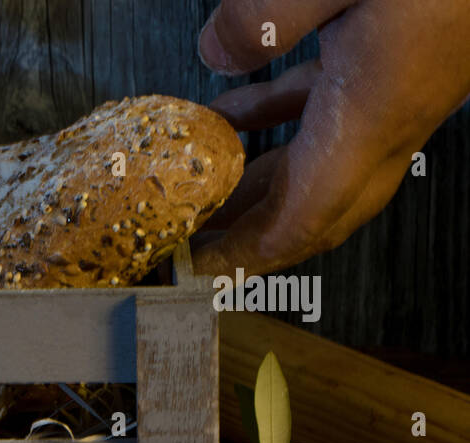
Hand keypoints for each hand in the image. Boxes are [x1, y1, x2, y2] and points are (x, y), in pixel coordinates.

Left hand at [191, 0, 469, 276]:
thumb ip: (262, 19)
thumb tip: (213, 54)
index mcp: (372, 118)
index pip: (299, 223)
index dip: (242, 256)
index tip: (195, 270)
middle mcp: (391, 119)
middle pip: (311, 209)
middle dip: (247, 235)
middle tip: (190, 243)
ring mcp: (399, 94)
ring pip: (319, 166)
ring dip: (257, 184)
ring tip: (197, 192)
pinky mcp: (400, 63)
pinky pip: (328, 117)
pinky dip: (276, 126)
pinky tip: (233, 113)